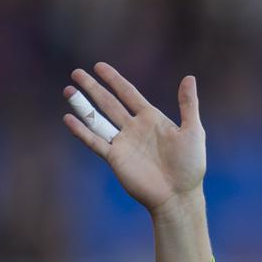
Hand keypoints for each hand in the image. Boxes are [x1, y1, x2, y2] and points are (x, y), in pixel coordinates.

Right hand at [63, 62, 206, 214]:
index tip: (98, 66)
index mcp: (151, 118)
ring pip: (98, 119)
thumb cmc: (190, 165)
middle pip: (109, 103)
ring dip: (83, 105)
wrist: (178, 195)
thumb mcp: (192, 131)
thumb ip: (188, 104)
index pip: (128, 93)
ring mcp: (123, 143)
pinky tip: (69, 119)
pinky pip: (95, 141)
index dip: (114, 80)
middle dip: (93, 87)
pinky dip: (82, 130)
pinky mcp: (116, 158)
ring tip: (68, 90)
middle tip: (76, 73)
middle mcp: (134, 128)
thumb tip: (189, 77)